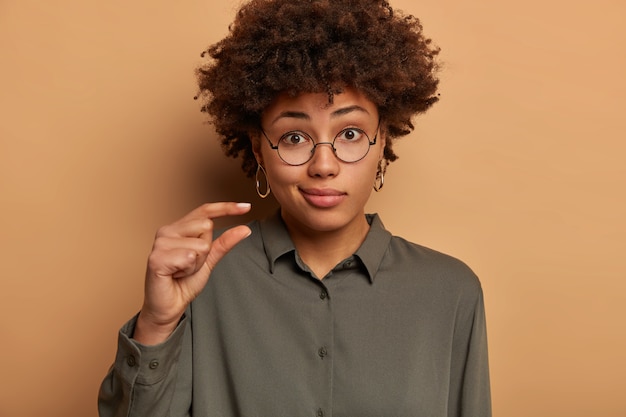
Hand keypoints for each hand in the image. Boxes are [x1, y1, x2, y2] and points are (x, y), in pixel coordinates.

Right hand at [134, 202, 251, 344]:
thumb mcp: (209, 260)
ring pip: (201, 244)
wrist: (169, 307)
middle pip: (206, 226)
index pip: (204, 211)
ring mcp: (160, 243)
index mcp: (178, 228)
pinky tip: (175, 274)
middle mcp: (167, 231)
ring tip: (182, 271)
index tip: (246, 207)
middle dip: (206, 250)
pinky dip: (188, 270)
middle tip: (190, 265)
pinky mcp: (157, 258)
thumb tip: (245, 228)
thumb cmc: (183, 283)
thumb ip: (224, 243)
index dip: (225, 208)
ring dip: (197, 263)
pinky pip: (189, 257)